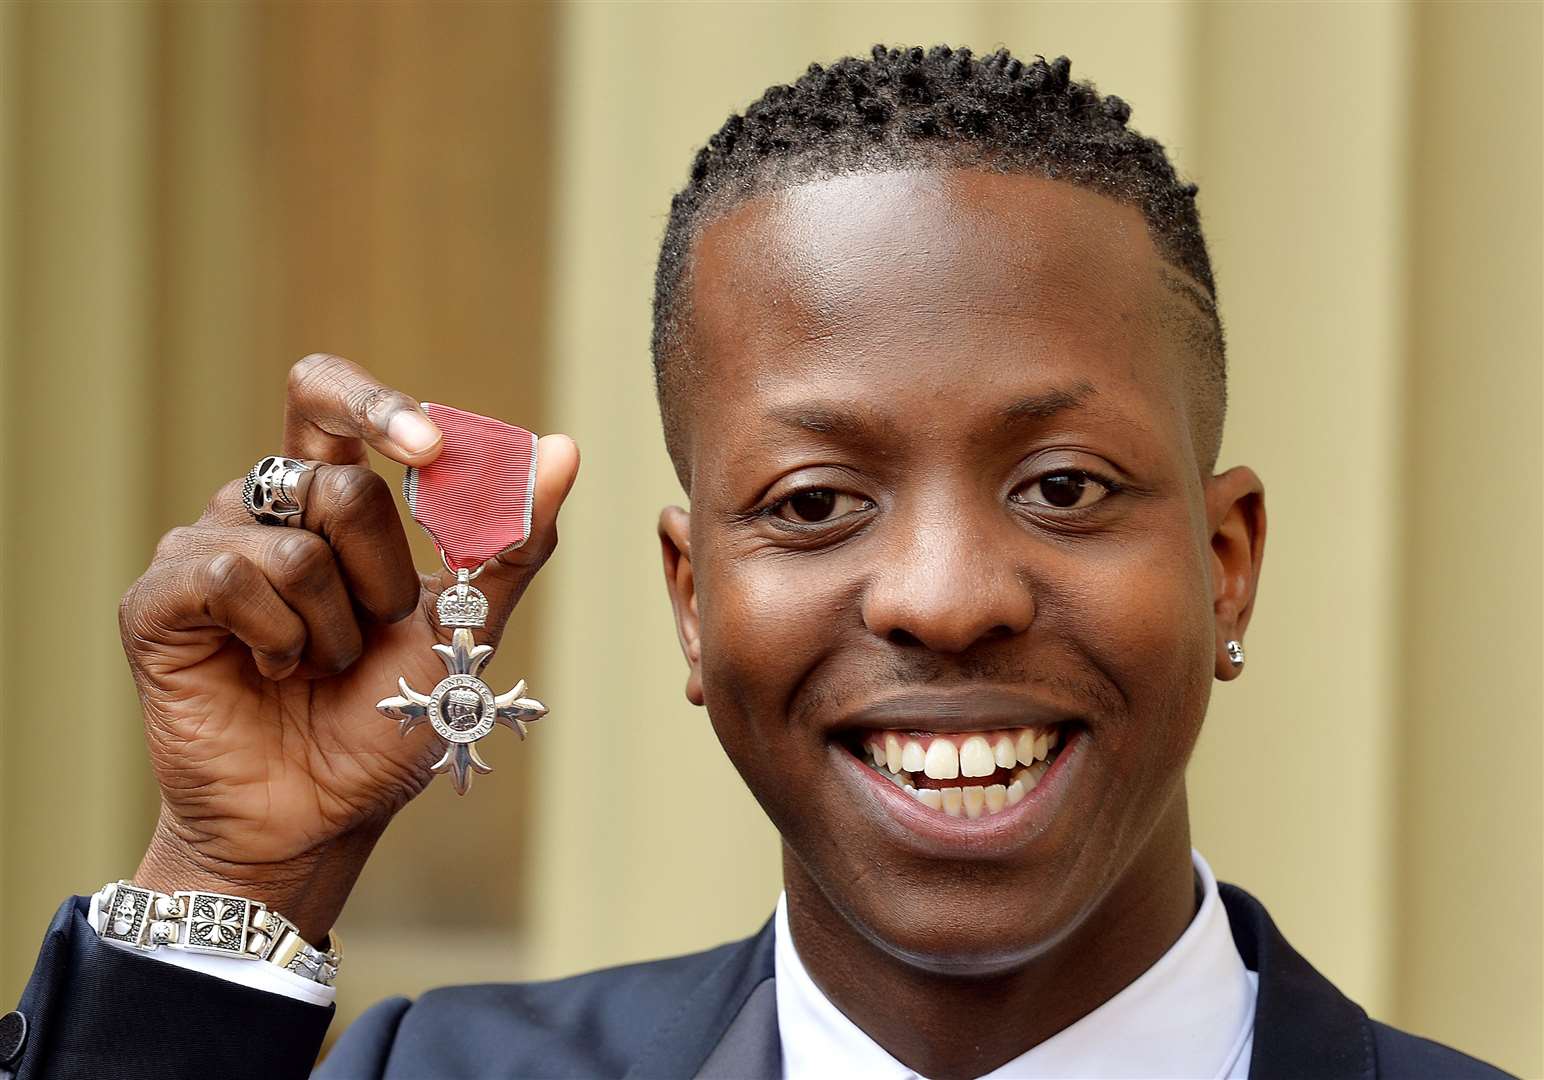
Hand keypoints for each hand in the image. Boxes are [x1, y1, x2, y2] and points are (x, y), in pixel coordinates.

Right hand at [119, 354, 579, 939]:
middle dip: (383, 579)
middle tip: (371, 635)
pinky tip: (269, 674)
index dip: (377, 407)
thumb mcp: (466, 628)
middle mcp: (261, 509)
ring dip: (334, 629)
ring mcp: (202, 548)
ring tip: (317, 668)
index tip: (432, 449)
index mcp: (327, 499)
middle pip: (339, 484)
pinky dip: (278, 642)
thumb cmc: (389, 717)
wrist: (321, 815)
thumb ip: (511, 542)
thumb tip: (564, 448)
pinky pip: (232, 581)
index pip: (329, 398)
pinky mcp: (157, 600)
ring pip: (295, 546)